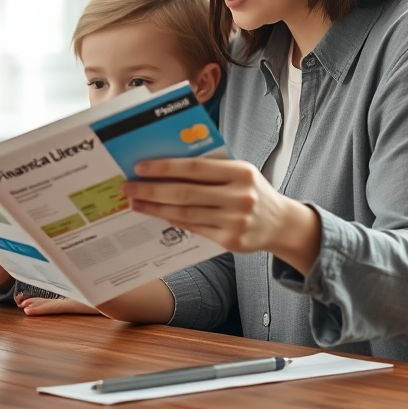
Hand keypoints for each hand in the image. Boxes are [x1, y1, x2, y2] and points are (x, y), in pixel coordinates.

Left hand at [121, 158, 321, 274]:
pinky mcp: (230, 241)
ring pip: (185, 213)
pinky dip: (172, 219)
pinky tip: (156, 213)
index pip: (195, 167)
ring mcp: (235, 221)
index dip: (165, 167)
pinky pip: (193, 228)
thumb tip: (165, 167)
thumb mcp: (239, 173)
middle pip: (185, 192)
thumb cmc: (252, 191)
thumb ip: (210, 169)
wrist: (279, 223)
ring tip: (135, 202)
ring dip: (155, 207)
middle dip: (151, 189)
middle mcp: (240, 197)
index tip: (140, 167)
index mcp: (241, 172)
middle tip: (128, 186)